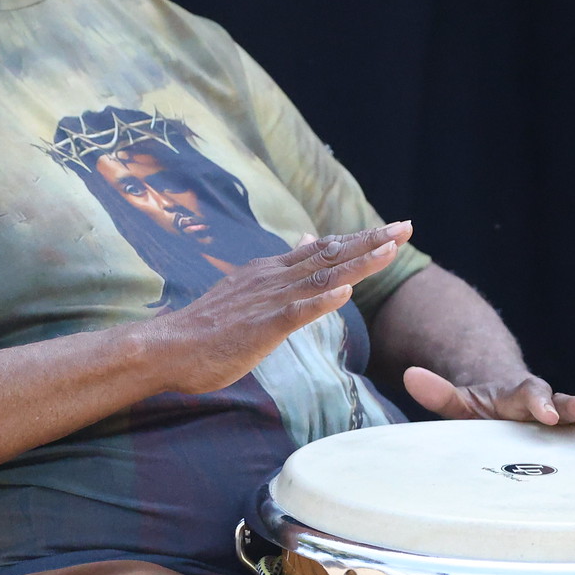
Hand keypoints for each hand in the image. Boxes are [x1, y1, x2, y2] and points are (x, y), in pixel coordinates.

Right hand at [155, 222, 413, 394]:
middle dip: (371, 241)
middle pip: (330, 255)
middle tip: (407, 227)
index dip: (359, 239)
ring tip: (390, 251)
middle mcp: (273, 278)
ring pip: (321, 278)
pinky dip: (321, 302)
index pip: (323, 249)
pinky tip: (345, 295)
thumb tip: (304, 242)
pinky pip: (296, 312)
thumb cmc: (207, 328)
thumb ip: (279, 272)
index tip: (391, 230)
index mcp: (270, 271)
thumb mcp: (247, 290)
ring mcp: (267, 300)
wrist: (168, 347)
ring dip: (358, 264)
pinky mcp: (260, 326)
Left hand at [402, 367, 574, 433]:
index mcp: (518, 395)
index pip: (528, 394)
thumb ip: (438, 392)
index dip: (537, 402)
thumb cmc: (483, 408)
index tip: (545, 412)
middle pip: (566, 401)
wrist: (508, 398)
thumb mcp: (458, 401)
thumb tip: (408, 374)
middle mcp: (548, 401)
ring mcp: (567, 412)